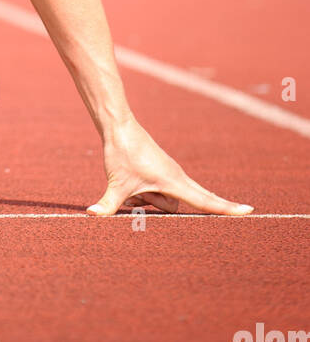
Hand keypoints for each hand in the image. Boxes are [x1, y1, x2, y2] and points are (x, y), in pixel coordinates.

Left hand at [86, 118, 253, 216]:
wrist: (119, 126)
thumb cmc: (121, 153)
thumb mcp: (115, 183)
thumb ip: (108, 205)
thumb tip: (92, 216)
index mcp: (173, 181)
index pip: (205, 201)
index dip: (226, 209)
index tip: (249, 212)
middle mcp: (177, 178)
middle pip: (175, 206)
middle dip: (157, 205)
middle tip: (141, 184)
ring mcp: (170, 174)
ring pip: (162, 200)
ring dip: (146, 199)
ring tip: (130, 183)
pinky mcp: (161, 172)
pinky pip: (156, 192)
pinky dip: (144, 194)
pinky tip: (131, 182)